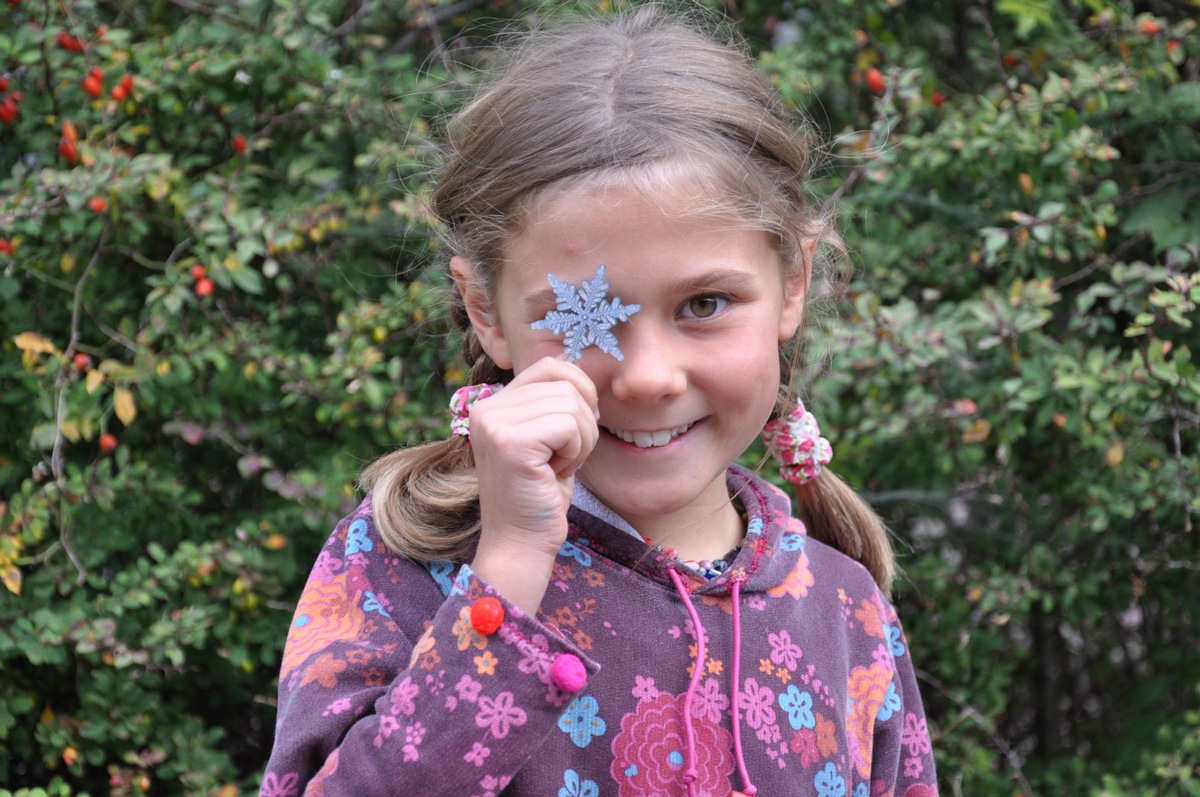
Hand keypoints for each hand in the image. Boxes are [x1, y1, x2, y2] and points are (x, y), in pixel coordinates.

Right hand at [468, 358, 598, 613]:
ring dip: (580, 441)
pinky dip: (576, 453)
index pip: (552, 366)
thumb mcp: (547, 437)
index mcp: (493, 402)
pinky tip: (555, 474)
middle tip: (563, 457)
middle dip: (582, 423)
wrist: (521, 543)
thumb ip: (554, 402)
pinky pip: (569, 426)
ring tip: (556, 467)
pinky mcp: (511, 442)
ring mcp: (495, 423)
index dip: (579, 393)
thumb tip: (581, 371)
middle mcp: (486, 406)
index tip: (572, 433)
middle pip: (566, 382)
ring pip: (572, 404)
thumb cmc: (540, 494)